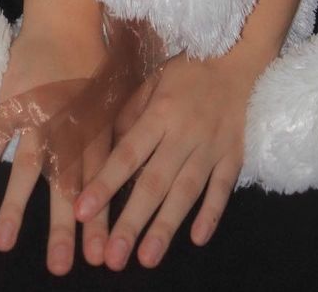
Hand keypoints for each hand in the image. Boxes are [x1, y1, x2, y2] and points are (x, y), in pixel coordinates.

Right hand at [0, 24, 108, 274]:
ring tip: (5, 243)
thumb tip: (131, 170)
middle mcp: (66, 129)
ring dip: (16, 206)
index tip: (101, 256)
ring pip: (26, 168)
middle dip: (63, 227)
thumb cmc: (94, 60)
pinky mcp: (10, 104)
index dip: (100, 220)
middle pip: (64, 184)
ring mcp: (35, 118)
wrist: (63, 21)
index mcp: (95, 130)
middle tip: (59, 267)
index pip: (99, 182)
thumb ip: (118, 134)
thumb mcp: (117, 98)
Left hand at [74, 42, 267, 269]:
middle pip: (155, 181)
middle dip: (133, 221)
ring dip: (167, 227)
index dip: (105, 183)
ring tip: (147, 258)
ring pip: (187, 191)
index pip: (127, 153)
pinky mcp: (234, 155)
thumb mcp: (150, 81)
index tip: (82, 212)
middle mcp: (184, 133)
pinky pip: (223, 188)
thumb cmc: (184, 72)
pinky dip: (212, 213)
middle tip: (114, 258)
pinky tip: (197, 238)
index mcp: (160, 113)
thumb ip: (129, 115)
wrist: (234, 58)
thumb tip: (106, 149)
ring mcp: (212, 146)